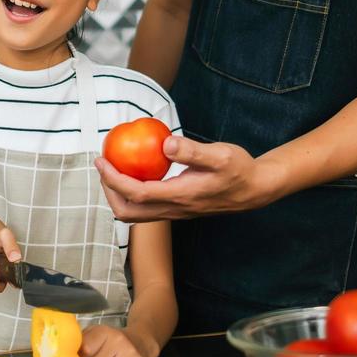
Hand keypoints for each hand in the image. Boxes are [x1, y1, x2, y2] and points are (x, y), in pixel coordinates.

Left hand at [94, 136, 268, 220]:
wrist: (255, 190)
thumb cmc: (239, 169)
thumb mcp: (220, 155)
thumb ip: (192, 150)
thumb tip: (165, 142)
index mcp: (181, 196)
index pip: (136, 194)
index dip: (113, 179)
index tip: (101, 160)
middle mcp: (175, 209)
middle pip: (128, 212)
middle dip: (109, 191)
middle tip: (103, 165)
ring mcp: (176, 212)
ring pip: (136, 214)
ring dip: (119, 195)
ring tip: (114, 169)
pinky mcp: (179, 209)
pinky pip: (147, 208)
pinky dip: (133, 194)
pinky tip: (137, 171)